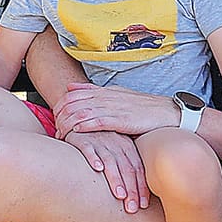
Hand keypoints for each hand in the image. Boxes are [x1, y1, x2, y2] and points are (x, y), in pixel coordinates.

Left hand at [54, 83, 176, 139]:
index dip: (60, 106)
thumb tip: (71, 87)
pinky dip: (85, 125)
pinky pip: (99, 121)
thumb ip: (92, 90)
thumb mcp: (115, 94)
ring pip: (83, 112)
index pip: (73, 95)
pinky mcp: (122, 119)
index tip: (54, 118)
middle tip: (55, 129)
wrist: (167, 112)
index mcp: (104, 91)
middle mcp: (107, 97)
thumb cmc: (141, 106)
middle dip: (60, 116)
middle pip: (74, 103)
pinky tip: (76, 131)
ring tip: (62, 134)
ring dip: (69, 123)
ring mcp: (114, 108)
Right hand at [64, 130, 148, 210]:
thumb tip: (138, 194)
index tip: (142, 205)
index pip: (138, 169)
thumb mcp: (117, 149)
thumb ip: (127, 166)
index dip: (141, 187)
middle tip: (132, 208)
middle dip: (131, 189)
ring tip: (120, 195)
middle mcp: (116, 143)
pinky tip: (97, 168)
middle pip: (127, 168)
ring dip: (116, 178)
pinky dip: (93, 158)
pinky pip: (89, 149)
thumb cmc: (101, 142)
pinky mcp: (83, 139)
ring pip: (110, 161)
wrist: (80, 122)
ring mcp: (100, 141)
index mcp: (127, 147)